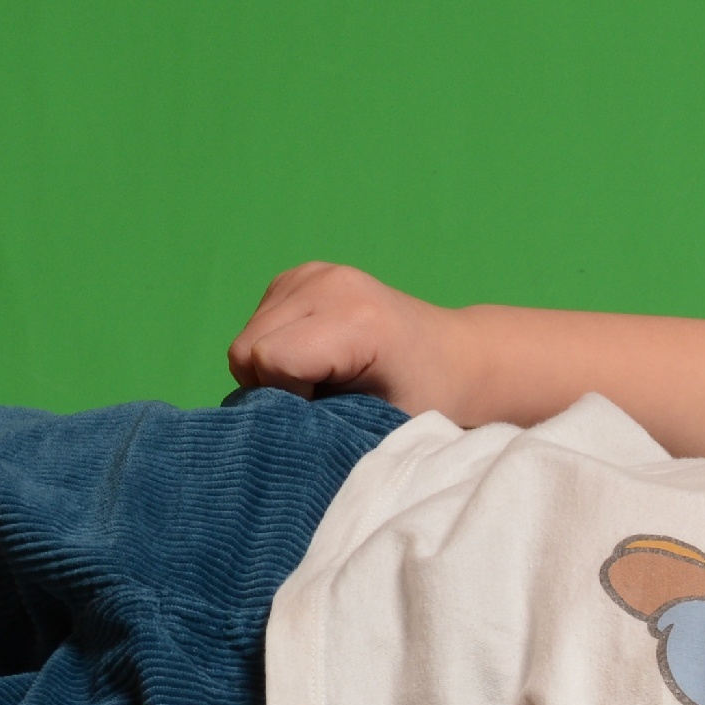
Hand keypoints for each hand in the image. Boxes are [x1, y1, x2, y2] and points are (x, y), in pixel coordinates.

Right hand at [225, 261, 469, 413]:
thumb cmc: (429, 400)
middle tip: (323, 399)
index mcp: (354, 319)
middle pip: (246, 348)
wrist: (458, 357)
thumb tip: (261, 433)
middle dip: (273, 386)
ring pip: (246, 337)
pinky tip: (317, 356)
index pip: (267, 360)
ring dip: (273, 368)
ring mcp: (313, 272)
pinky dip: (276, 347)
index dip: (284, 398)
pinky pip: (257, 322)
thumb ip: (317, 426)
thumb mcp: (379, 425)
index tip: (325, 409)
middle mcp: (329, 283)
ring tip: (325, 378)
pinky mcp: (301, 274)